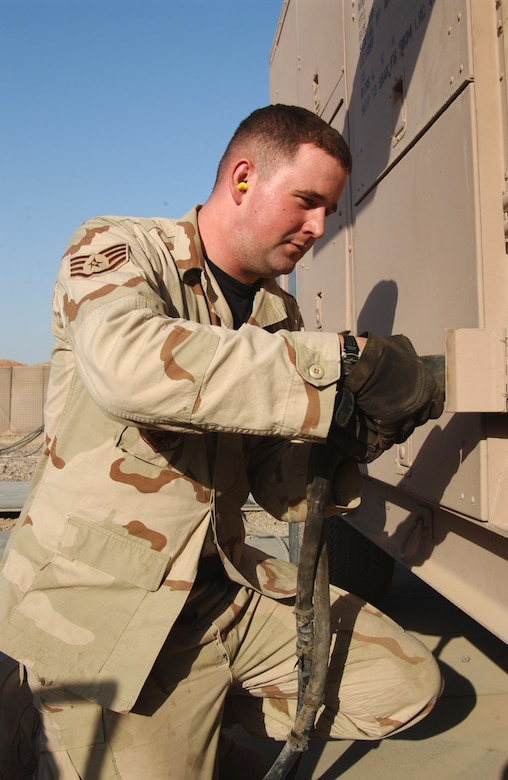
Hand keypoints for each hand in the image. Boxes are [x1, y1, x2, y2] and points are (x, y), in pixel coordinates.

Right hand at [329, 333, 443, 462]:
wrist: (366, 363)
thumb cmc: (384, 352)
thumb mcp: (406, 350)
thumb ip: (412, 362)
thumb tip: (409, 359)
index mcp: (430, 388)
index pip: (436, 409)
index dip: (425, 409)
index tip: (417, 410)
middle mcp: (422, 404)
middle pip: (419, 421)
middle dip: (410, 420)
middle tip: (400, 418)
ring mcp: (407, 416)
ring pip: (405, 432)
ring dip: (397, 432)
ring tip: (390, 431)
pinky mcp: (390, 425)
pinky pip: (389, 438)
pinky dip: (384, 439)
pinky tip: (380, 439)